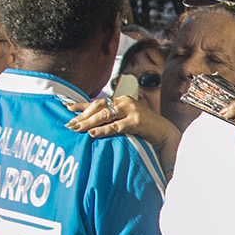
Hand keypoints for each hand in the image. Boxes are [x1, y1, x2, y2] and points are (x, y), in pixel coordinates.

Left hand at [66, 95, 180, 169]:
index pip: (98, 102)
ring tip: (77, 128)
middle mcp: (125, 102)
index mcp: (122, 101)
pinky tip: (93, 133)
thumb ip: (115, 119)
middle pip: (98, 107)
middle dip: (82, 115)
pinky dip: (103, 130)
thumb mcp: (129, 120)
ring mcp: (131, 111)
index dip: (81, 105)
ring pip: (104, 115)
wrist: (167, 133)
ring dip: (88, 122)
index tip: (66, 108)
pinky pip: (116, 126)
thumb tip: (95, 125)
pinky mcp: (137, 121)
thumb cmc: (147, 129)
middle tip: (69, 124)